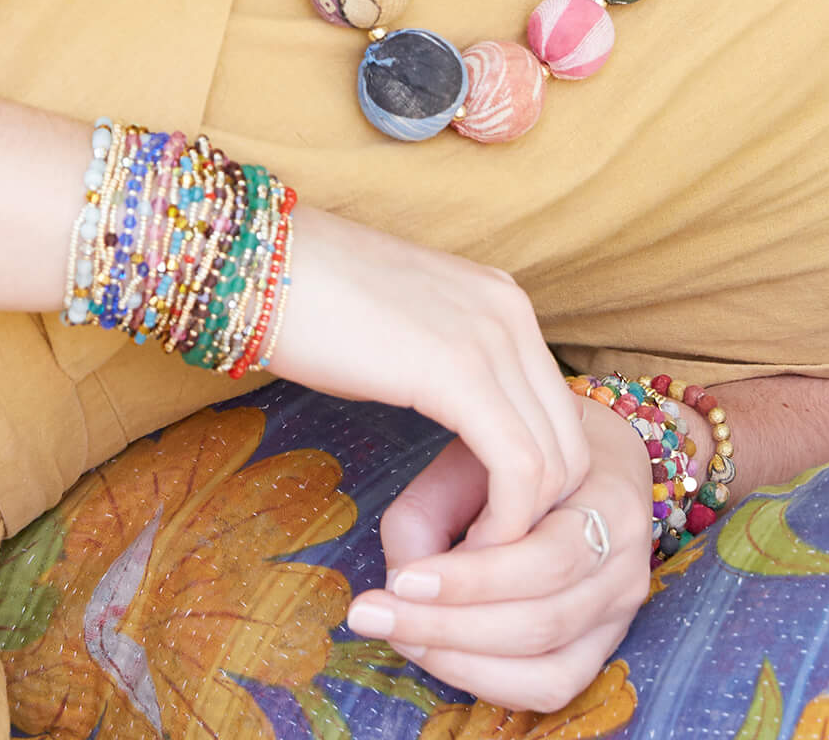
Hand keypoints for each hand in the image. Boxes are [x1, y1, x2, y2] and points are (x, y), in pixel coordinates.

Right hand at [264, 204, 589, 547]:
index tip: (484, 533)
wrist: (258, 260)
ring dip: (515, 535)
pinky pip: (517, 471)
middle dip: (535, 521)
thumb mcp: (405, 333)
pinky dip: (499, 527)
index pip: (558, 416)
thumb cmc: (311, 302)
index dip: (533, 490)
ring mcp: (492, 337)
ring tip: (461, 568)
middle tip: (478, 565)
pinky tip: (457, 553)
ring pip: (555, 466)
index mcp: (502, 304)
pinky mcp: (460, 371)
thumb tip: (459, 426)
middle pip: (571, 446)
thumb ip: (445, 368)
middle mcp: (513, 314)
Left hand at [342, 396, 653, 711]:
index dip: (470, 580)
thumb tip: (402, 580)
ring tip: (396, 633)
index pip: (544, 561)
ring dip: (459, 659)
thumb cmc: (525, 447)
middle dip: (447, 626)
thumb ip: (434, 509)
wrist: (594, 455)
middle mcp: (626, 567)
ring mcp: (620, 613)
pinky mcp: (603, 647)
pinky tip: (435, 653)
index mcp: (610, 502)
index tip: (400, 578)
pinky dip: (486, 679)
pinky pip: (550, 686)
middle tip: (374, 613)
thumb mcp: (475, 452)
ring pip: (545, 667)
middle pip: (540, 622)